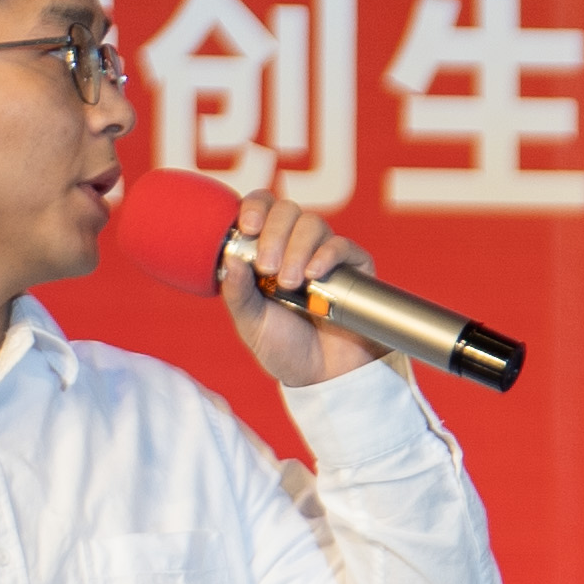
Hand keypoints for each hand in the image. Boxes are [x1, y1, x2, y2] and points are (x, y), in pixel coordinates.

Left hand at [218, 180, 374, 386]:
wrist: (322, 377)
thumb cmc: (285, 348)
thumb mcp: (250, 323)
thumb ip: (238, 291)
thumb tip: (229, 256)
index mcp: (266, 251)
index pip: (262, 208)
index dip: (255, 207)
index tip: (248, 227)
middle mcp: (295, 246)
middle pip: (287, 210)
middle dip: (274, 234)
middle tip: (267, 268)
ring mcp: (325, 255)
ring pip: (313, 224)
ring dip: (297, 249)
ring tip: (291, 283)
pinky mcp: (354, 269)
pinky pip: (342, 246)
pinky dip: (326, 255)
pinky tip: (314, 276)